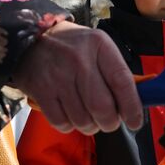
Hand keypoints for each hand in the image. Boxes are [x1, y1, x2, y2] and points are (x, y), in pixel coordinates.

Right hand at [12, 22, 143, 134]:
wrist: (28, 38)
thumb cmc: (71, 47)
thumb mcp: (96, 47)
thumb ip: (115, 72)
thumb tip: (134, 105)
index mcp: (99, 45)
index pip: (122, 82)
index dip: (132, 108)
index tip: (135, 122)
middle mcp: (79, 60)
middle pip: (102, 108)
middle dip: (109, 122)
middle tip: (108, 121)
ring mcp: (58, 76)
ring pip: (82, 120)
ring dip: (89, 126)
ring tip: (87, 116)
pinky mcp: (40, 90)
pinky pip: (62, 123)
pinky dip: (69, 125)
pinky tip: (69, 113)